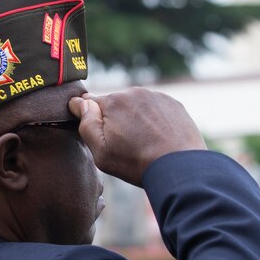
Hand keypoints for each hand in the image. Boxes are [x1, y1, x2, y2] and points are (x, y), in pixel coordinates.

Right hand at [69, 87, 205, 186]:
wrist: (179, 167)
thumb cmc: (136, 162)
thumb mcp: (101, 151)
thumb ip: (86, 125)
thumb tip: (81, 103)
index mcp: (113, 101)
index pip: (88, 101)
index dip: (86, 114)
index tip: (92, 129)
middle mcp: (134, 93)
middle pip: (114, 104)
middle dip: (113, 120)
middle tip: (122, 144)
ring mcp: (156, 96)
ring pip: (135, 106)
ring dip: (134, 119)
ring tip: (142, 143)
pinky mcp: (173, 104)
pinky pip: (154, 109)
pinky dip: (152, 121)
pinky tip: (156, 139)